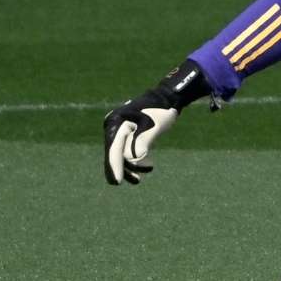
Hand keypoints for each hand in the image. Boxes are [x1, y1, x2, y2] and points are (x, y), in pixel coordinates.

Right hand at [102, 60, 209, 184]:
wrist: (167, 98)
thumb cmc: (161, 111)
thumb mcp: (154, 127)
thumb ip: (142, 142)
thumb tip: (131, 159)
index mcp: (116, 122)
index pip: (113, 148)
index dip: (114, 166)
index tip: (116, 182)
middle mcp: (113, 125)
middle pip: (114, 153)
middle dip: (122, 169)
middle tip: (135, 182)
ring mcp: (118, 129)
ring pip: (119, 154)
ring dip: (129, 166)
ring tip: (139, 179)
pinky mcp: (126, 133)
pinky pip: (125, 150)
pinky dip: (133, 160)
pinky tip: (144, 168)